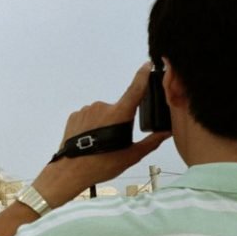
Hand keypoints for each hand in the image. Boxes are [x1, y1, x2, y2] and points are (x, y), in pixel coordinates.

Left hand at [34, 63, 170, 207]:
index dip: (142, 76)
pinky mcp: (74, 115)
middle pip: (118, 110)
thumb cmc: (102, 165)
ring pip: (102, 114)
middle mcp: (102, 107)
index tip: (148, 64)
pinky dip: (91, 126)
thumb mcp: (131, 155)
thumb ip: (151, 142)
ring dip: (104, 124)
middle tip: (114, 142)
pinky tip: (89, 140)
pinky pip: (88, 117)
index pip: (135, 90)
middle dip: (119, 122)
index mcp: (119, 114)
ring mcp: (86, 110)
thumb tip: (167, 133)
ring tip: (100, 144)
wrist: (69, 171)